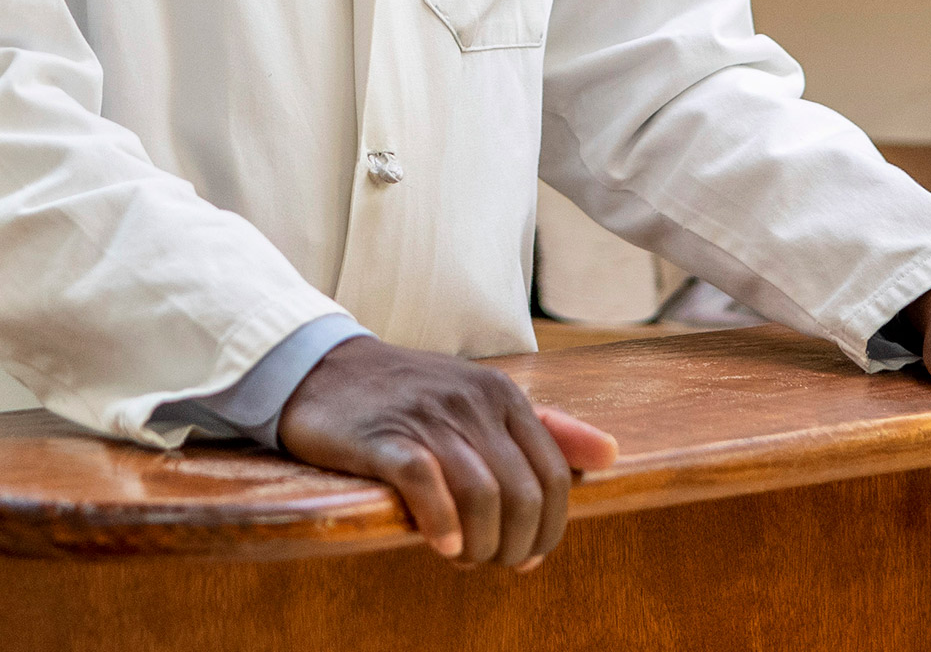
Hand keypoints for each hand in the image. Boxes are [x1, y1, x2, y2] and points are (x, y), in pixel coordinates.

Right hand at [276, 336, 620, 568]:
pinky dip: (443, 525)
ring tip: (463, 556)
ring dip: (481, 546)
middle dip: (515, 546)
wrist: (320, 368)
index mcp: (504, 395)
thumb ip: (547, 429)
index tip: (526, 556)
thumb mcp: (482, 401)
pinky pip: (430, 486)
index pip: (555, 478)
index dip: (549, 529)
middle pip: (525, 496)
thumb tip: (611, 456)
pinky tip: (441, 544)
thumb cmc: (406, 395)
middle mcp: (474, 402)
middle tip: (490, 562)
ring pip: (485, 498)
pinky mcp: (386, 437)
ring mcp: (431, 418)